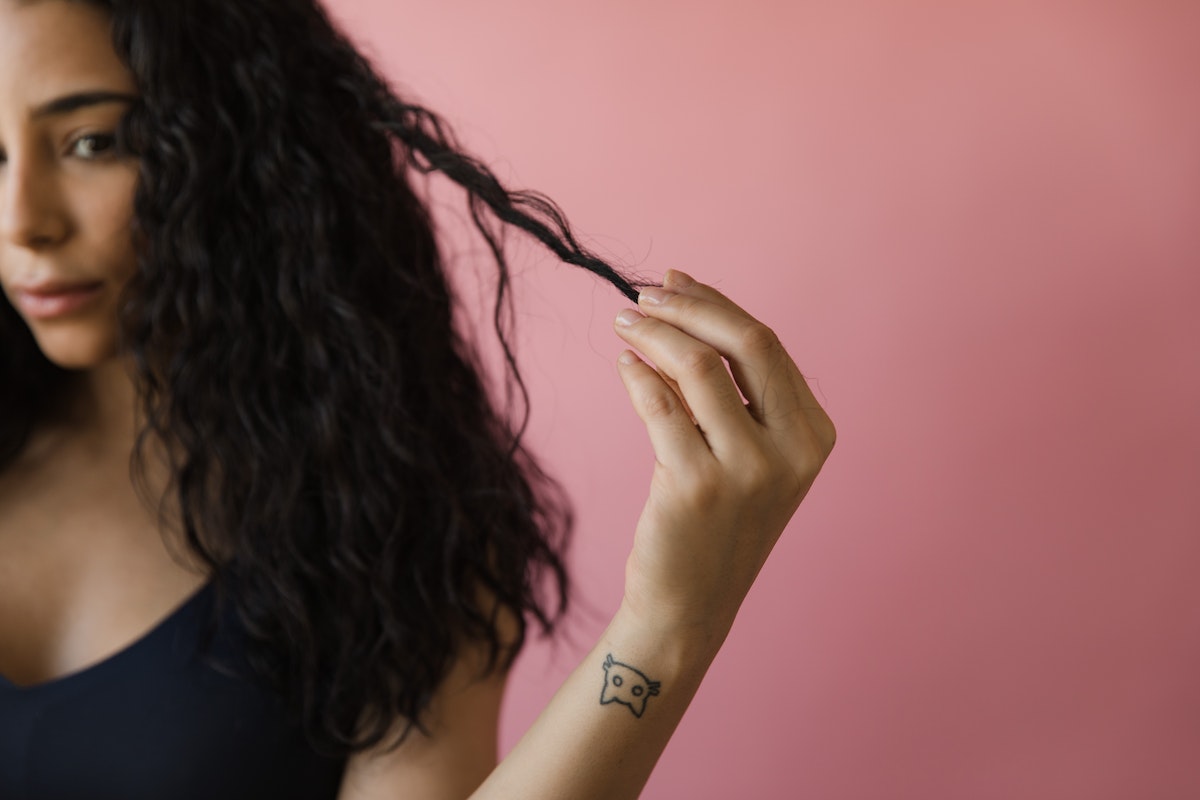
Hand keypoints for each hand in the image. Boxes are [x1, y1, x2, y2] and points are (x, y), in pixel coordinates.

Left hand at [613, 269, 834, 645]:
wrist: (690, 604)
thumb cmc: (711, 520)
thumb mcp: (741, 451)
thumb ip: (726, 384)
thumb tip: (680, 290)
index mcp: (813, 435)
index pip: (766, 345)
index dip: (715, 304)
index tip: (674, 282)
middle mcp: (793, 451)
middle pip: (745, 342)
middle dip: (688, 307)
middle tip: (642, 295)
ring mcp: (749, 471)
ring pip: (698, 366)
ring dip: (653, 335)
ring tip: (623, 326)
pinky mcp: (698, 488)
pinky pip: (659, 406)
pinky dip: (637, 375)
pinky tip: (625, 366)